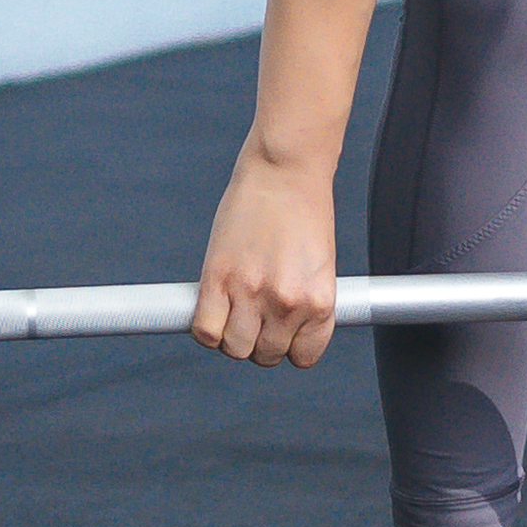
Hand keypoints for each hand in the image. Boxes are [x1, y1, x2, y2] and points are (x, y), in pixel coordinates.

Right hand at [193, 150, 340, 368]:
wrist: (285, 169)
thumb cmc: (304, 210)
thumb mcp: (318, 265)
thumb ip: (303, 301)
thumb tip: (281, 331)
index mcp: (320, 301)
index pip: (302, 357)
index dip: (288, 345)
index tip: (279, 330)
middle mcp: (289, 303)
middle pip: (265, 355)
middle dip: (258, 340)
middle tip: (253, 313)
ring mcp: (252, 292)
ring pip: (234, 348)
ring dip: (231, 335)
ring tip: (233, 308)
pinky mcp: (219, 277)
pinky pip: (206, 330)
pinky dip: (206, 328)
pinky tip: (212, 307)